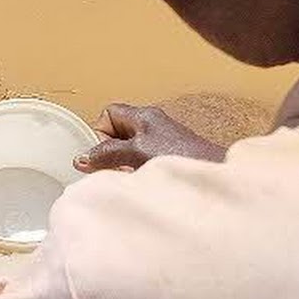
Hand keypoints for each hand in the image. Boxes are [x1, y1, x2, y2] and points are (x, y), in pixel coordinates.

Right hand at [75, 103, 225, 172]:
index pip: (109, 114)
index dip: (100, 132)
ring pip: (129, 153)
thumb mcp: (136, 153)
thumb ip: (106, 154)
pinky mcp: (169, 161)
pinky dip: (139, 175)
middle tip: (115, 168)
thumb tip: (82, 159)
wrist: (216, 173)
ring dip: (125, 167)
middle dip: (111, 154)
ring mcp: (162, 144)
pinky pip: (142, 166)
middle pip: (117, 135)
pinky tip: (144, 184)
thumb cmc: (184, 156)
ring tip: (132, 177)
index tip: (100, 153)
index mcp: (144, 116)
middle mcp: (153, 127)